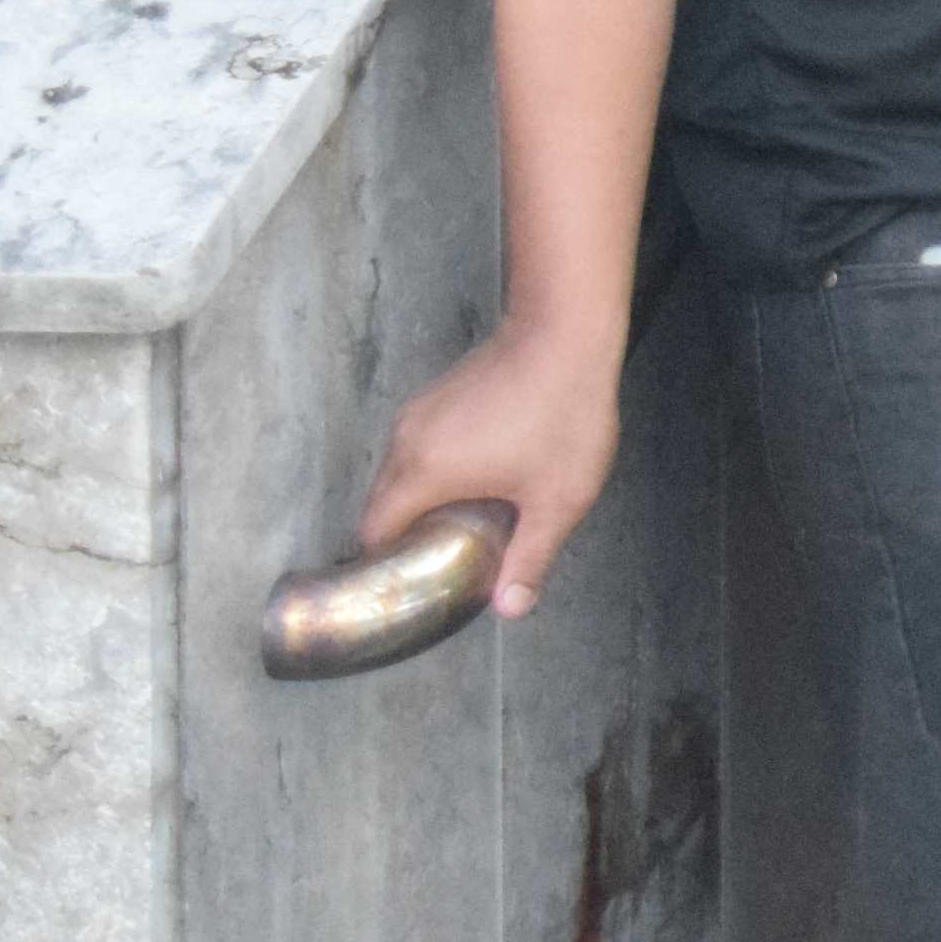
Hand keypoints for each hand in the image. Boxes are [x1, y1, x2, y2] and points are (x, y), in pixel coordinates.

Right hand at [359, 316, 623, 619]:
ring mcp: (417, 414)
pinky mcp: (435, 396)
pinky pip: (417, 446)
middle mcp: (405, 443)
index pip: (373, 533)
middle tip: (437, 562)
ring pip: (399, 473)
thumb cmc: (564, 415)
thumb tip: (509, 609)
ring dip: (418, 501)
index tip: (409, 582)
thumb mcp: (557, 499)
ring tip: (458, 525)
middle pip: (380, 505)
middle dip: (402, 536)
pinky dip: (430, 470)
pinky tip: (473, 479)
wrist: (566, 332)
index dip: (384, 564)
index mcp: (422, 474)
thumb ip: (530, 557)